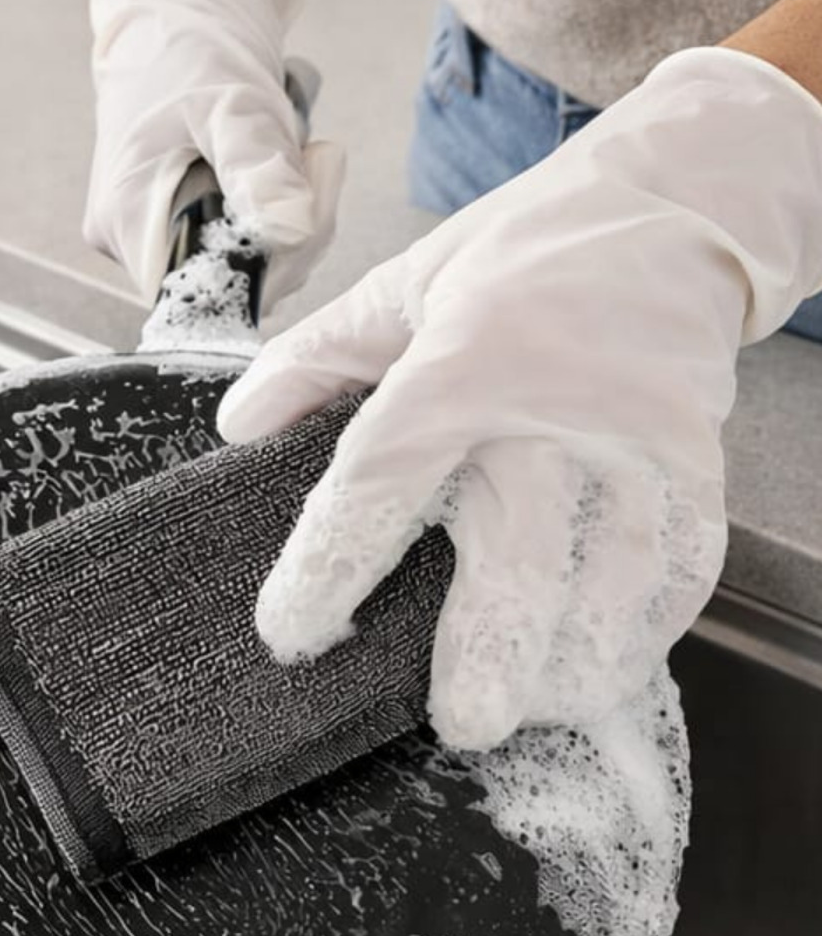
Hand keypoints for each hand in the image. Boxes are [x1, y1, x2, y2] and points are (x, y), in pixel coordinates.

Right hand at [85, 0, 343, 305]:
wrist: (174, 10)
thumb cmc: (192, 48)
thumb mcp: (232, 102)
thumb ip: (258, 166)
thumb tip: (292, 228)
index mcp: (125, 219)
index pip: (208, 290)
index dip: (270, 266)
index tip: (307, 203)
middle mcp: (126, 239)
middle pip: (229, 282)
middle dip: (291, 234)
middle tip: (317, 160)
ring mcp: (147, 232)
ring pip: (242, 264)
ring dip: (289, 218)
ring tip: (298, 150)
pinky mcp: (173, 221)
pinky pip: (239, 242)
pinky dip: (273, 211)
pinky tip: (279, 164)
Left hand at [218, 47, 821, 750]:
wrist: (670, 213)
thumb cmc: (526, 251)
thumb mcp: (404, 282)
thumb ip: (316, 358)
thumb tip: (238, 427)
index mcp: (463, 360)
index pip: (383, 480)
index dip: (329, 566)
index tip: (290, 631)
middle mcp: (552, 410)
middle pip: (515, 558)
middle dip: (488, 655)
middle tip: (461, 722)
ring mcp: (635, 443)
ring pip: (609, 584)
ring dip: (573, 663)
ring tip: (534, 705)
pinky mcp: (697, 463)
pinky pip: (678, 567)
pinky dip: (643, 629)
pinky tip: (603, 663)